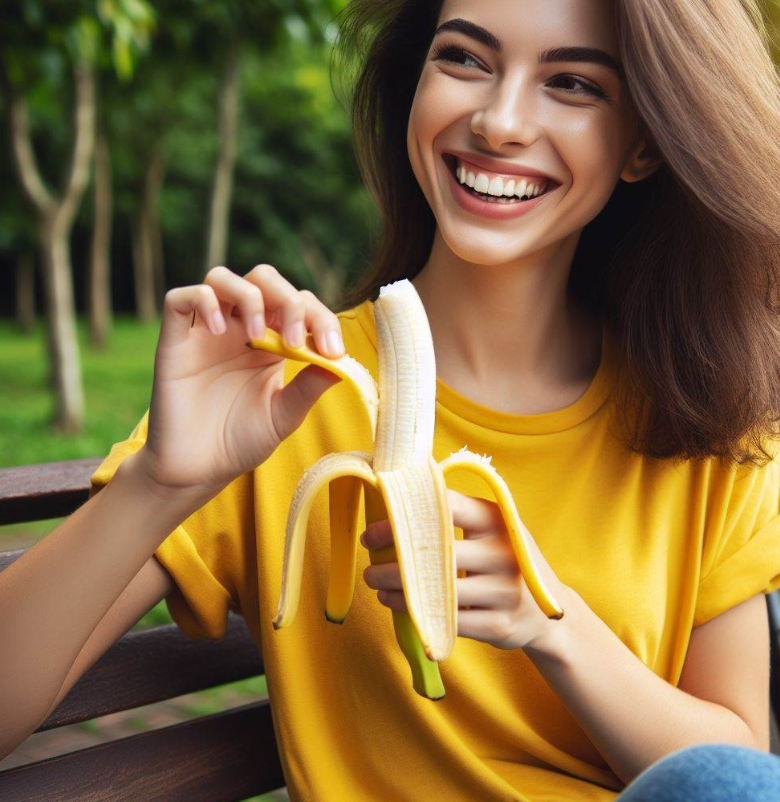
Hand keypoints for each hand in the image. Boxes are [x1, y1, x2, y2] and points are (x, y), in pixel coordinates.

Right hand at [138, 264, 345, 496]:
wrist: (198, 471)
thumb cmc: (241, 442)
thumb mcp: (284, 415)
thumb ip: (309, 386)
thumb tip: (343, 362)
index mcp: (271, 340)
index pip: (299, 303)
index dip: (320, 318)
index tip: (333, 351)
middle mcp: (238, 328)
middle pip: (263, 278)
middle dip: (288, 299)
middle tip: (296, 340)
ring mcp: (206, 331)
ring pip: (221, 277)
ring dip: (249, 297)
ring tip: (256, 337)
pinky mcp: (174, 341)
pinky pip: (180, 299)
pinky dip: (203, 302)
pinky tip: (219, 330)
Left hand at [361, 488, 573, 652]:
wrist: (547, 613)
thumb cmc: (503, 559)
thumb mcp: (491, 528)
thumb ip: (453, 514)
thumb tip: (391, 500)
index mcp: (496, 519)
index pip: (443, 507)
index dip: (401, 518)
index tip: (372, 532)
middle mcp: (504, 552)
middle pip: (435, 555)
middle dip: (391, 563)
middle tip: (369, 568)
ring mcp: (505, 591)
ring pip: (437, 592)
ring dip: (397, 591)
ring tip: (377, 585)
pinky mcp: (500, 625)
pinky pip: (447, 620)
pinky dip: (415, 614)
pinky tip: (397, 604)